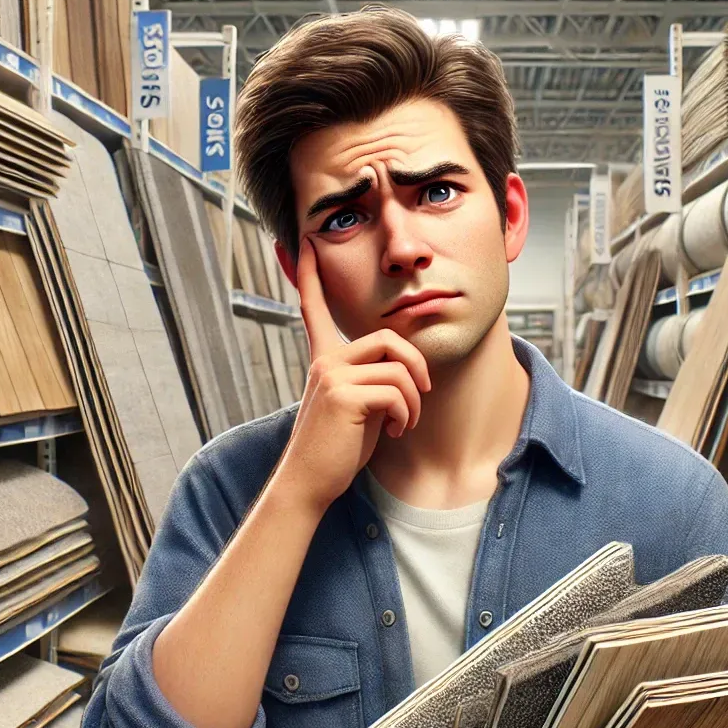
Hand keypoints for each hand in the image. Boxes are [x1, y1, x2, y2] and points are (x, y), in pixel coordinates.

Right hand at [278, 237, 430, 512]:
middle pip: (389, 337)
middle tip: (423, 393)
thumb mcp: (358, 406)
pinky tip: (397, 431)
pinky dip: (406, 413)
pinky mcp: (342, 395)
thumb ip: (372, 380)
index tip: (304, 243)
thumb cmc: (337, 448)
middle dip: (417, 365)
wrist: (309, 483)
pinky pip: (396, 391)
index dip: (308, 275)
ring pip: (398, 366)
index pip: (314, 307)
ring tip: (406, 421)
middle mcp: (325, 361)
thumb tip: (406, 373)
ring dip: (415, 399)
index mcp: (324, 359)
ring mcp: (331, 375)